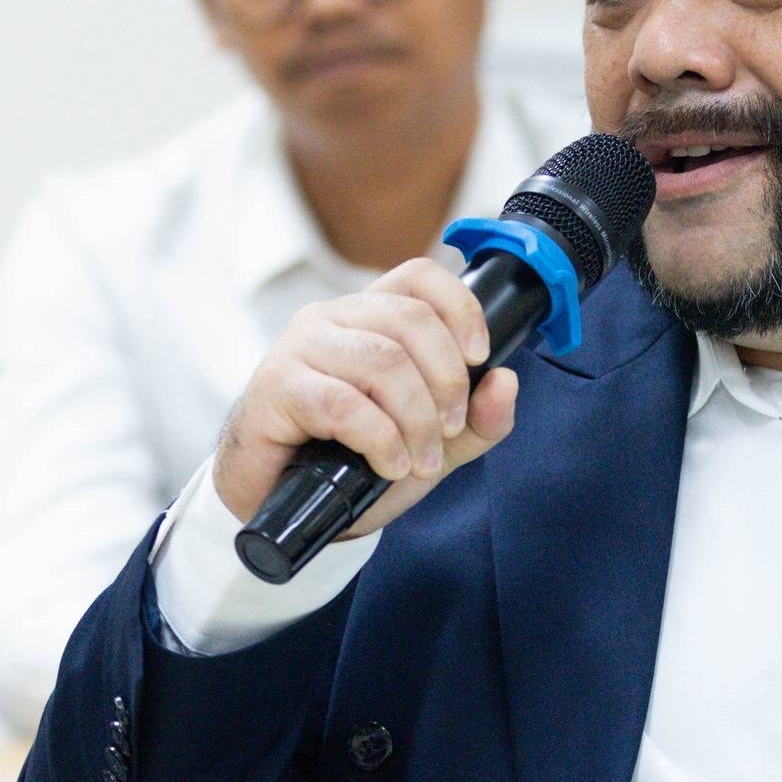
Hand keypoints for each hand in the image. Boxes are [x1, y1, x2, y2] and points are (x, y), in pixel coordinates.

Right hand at [213, 258, 519, 538]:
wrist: (279, 505)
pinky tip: (389, 464)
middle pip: (410, 320)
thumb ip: (476, 421)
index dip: (460, 308)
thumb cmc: (347, 463)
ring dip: (416, 419)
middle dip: (446, 382)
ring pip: (382, 361)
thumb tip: (505, 382)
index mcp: (368, 315)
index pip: (419, 277)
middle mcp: (332, 318)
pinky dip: (380, 439)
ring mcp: (300, 347)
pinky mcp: (276, 386)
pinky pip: (343, 403)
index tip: (479, 357)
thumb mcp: (429, 445)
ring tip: (419, 458)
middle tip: (450, 430)